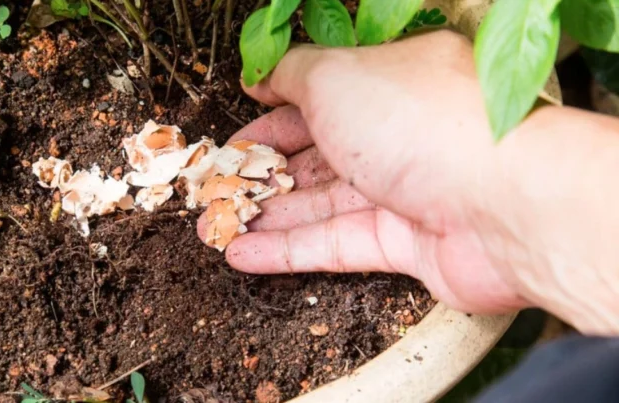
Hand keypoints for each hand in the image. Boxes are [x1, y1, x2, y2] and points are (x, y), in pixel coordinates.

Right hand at [199, 31, 527, 314]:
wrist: (506, 206)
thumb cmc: (422, 124)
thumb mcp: (337, 78)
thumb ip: (293, 74)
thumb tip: (262, 74)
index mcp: (392, 82)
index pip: (320, 95)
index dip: (272, 114)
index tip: (234, 134)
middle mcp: (402, 134)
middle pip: (317, 154)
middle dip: (260, 171)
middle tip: (214, 187)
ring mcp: (406, 190)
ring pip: (320, 202)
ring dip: (264, 214)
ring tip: (212, 226)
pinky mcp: (406, 243)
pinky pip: (335, 244)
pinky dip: (288, 251)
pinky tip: (242, 254)